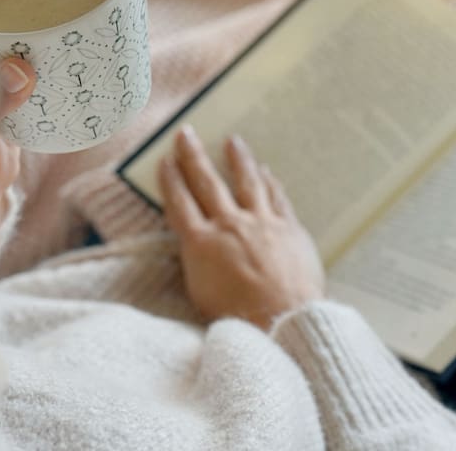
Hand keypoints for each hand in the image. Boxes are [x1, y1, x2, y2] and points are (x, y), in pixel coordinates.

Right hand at [159, 126, 324, 329]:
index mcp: (201, 243)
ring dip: (237, 159)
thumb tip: (196, 242)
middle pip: (207, 183)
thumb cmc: (238, 318)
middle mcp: (229, 226)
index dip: (170, 180)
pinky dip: (270, 182)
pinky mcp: (289, 228)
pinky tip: (266, 171)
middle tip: (187, 133)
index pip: (180, 202)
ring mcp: (261, 223)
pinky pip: (276, 197)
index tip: (166, 160)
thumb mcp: (200, 291)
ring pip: (246, 181)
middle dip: (194, 156)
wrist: (281, 322)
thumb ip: (196, 260)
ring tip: (232, 140)